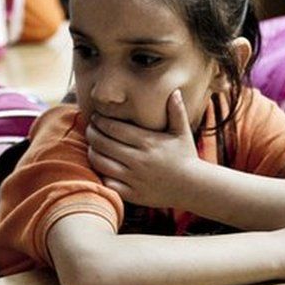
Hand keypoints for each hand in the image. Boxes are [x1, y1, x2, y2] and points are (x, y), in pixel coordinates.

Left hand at [86, 90, 199, 207]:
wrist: (194, 187)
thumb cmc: (186, 156)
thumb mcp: (182, 132)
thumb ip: (176, 111)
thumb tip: (174, 90)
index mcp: (148, 142)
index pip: (114, 128)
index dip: (100, 121)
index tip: (96, 117)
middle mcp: (138, 160)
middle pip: (103, 144)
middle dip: (92, 134)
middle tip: (90, 129)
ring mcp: (134, 178)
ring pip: (101, 163)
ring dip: (92, 153)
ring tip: (93, 146)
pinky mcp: (133, 194)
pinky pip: (107, 183)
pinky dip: (101, 174)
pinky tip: (102, 167)